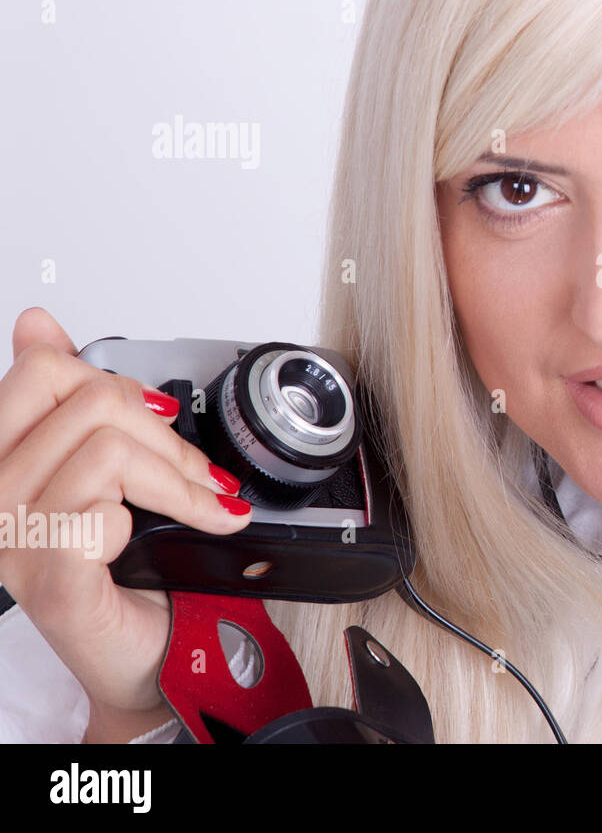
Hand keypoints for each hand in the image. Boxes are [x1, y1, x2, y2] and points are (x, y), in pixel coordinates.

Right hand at [0, 307, 253, 737]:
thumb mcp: (94, 473)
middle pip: (89, 400)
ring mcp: (13, 539)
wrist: (139, 657)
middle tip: (197, 473)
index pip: (42, 369)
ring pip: (112, 448)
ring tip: (205, 504)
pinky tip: (164, 538)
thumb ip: (67, 401)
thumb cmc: (121, 570)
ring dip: (180, 478)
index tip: (158, 411)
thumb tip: (36, 322)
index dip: (115, 381)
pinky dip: (161, 516)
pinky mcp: (48, 577)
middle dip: (166, 433)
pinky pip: (107, 509)